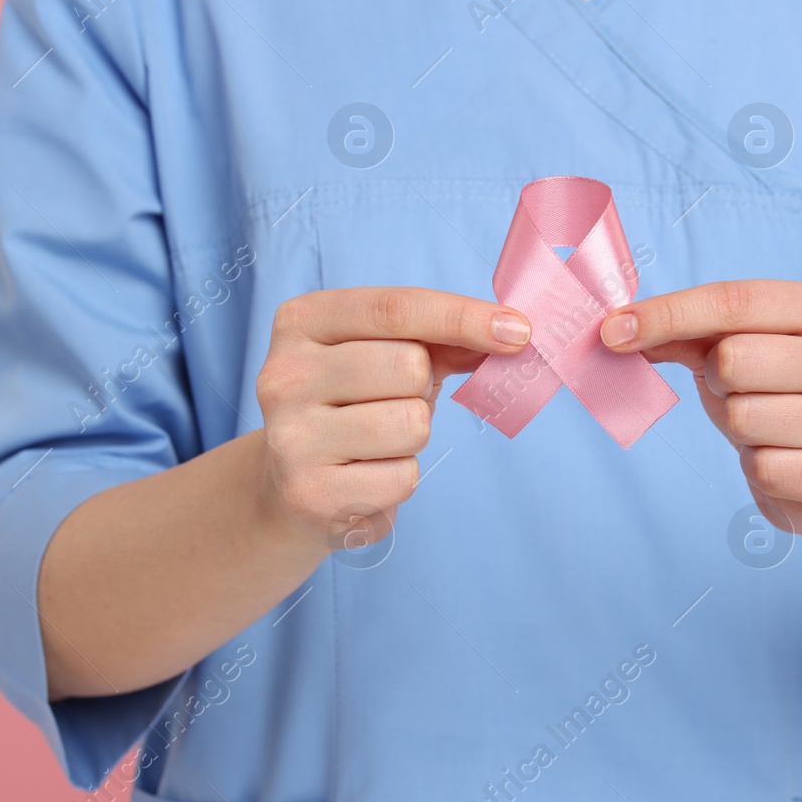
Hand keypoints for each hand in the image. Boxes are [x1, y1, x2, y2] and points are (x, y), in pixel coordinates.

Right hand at [255, 287, 530, 551]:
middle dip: (423, 388)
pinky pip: (403, 477)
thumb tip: (510, 332)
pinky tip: (366, 475)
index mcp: (301, 321)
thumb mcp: (385, 353)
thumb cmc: (352, 404)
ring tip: (377, 442)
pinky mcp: (310, 494)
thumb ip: (441, 337)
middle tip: (394, 401)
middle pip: (408, 366)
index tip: (519, 330)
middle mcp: (283, 375)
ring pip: (411, 423)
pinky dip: (401, 478)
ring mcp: (291, 437)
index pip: (395, 308)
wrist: (289, 485)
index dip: (463, 316)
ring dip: (413, 435)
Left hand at [600, 280, 801, 534]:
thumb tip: (618, 329)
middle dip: (717, 380)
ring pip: (744, 417)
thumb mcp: (739, 352)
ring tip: (767, 427)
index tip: (612, 330)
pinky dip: (758, 467)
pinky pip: (763, 468)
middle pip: (733, 358)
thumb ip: (686, 334)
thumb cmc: (783, 397)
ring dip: (738, 427)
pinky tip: (785, 461)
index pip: (733, 300)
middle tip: (738, 392)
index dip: (667, 313)